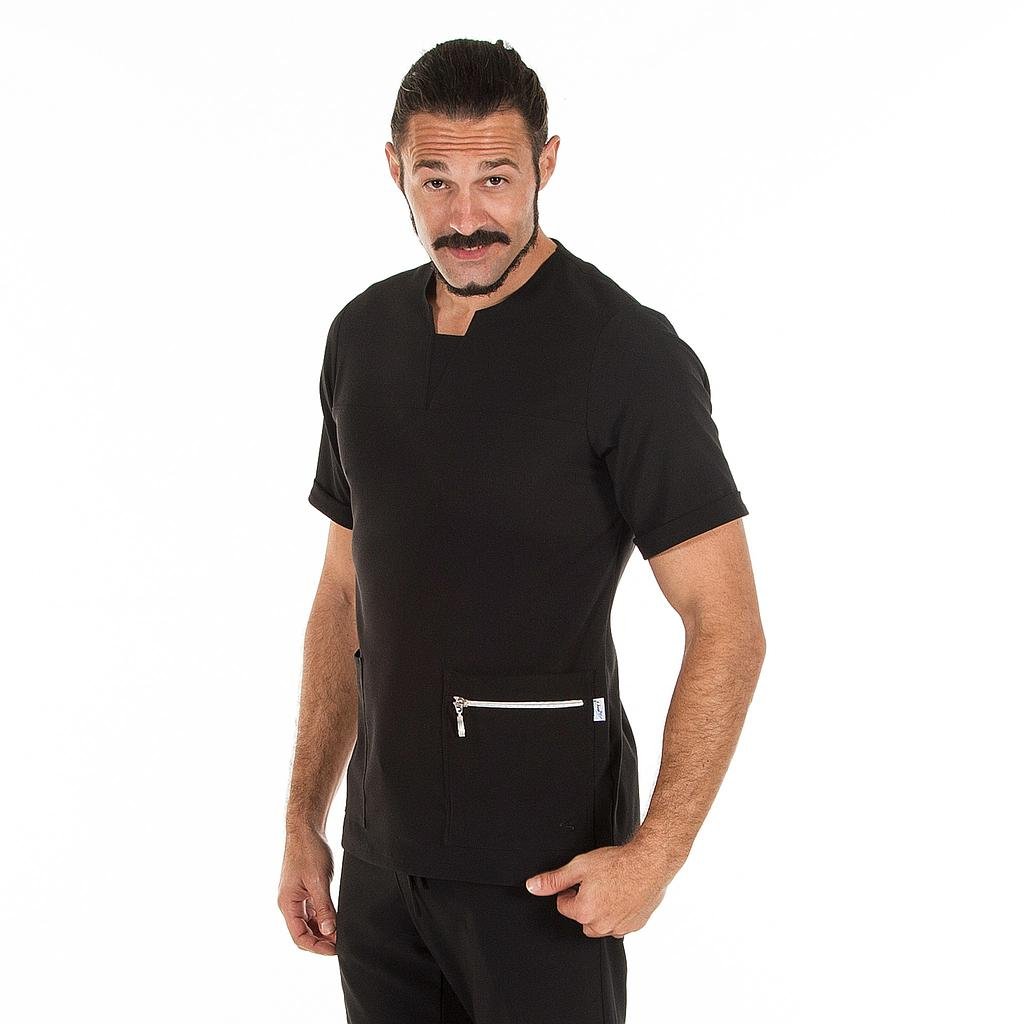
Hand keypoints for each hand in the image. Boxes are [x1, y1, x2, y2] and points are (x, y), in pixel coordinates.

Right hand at [278, 828, 337, 954]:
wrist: (306, 829)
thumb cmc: (309, 851)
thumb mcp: (319, 881)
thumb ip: (324, 908)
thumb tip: (329, 931)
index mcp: (287, 904)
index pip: (299, 937)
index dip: (317, 947)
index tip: (335, 950)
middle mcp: (289, 903)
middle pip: (303, 933)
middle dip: (321, 941)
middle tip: (341, 943)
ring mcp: (296, 897)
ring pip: (308, 923)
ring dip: (322, 930)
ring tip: (340, 933)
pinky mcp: (303, 890)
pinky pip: (311, 911)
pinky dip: (322, 918)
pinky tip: (335, 919)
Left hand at [524, 840, 674, 938]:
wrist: (650, 862)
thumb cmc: (618, 863)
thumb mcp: (579, 866)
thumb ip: (554, 880)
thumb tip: (533, 886)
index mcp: (585, 912)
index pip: (563, 905)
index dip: (570, 889)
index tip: (583, 879)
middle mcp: (601, 925)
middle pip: (582, 917)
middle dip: (585, 902)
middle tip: (597, 882)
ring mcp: (620, 928)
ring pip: (601, 922)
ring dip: (602, 909)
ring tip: (611, 886)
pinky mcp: (635, 926)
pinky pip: (619, 923)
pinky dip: (619, 913)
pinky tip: (624, 894)